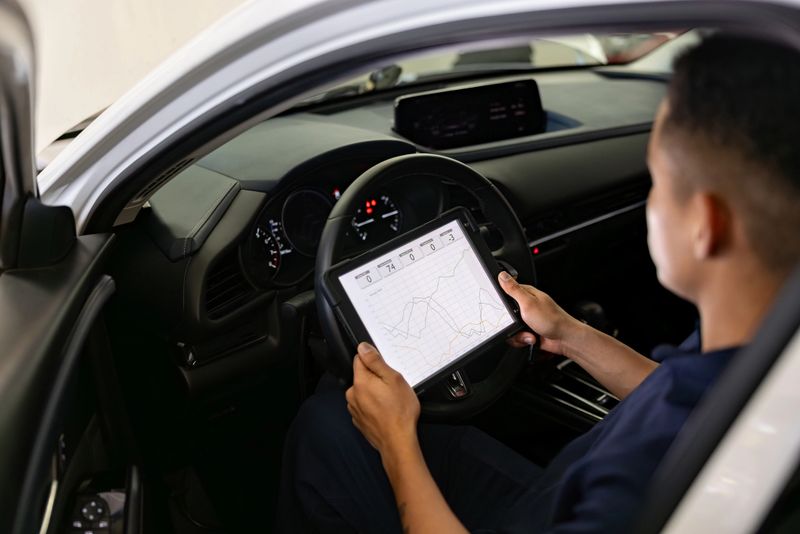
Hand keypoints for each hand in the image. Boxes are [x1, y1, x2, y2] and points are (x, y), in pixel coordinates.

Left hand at [345, 342, 420, 459]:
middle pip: (362, 377)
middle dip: (375, 379)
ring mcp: (354, 409)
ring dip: (374, 393)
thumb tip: (363, 348)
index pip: (359, 359)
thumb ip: (376, 362)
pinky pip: (365, 406)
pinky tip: (385, 411)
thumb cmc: (399, 412)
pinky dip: (373, 406)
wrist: (398, 441)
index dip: (373, 361)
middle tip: (391, 388)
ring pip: (363, 392)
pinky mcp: (359, 420)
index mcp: (360, 382)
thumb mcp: (394, 379)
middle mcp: (352, 395)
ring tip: (390, 402)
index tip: (384, 369)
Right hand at [498, 271, 580, 354]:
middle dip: (509, 323)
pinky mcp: (528, 331)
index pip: (505, 292)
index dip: (501, 301)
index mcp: (526, 294)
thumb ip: (514, 289)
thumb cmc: (552, 319)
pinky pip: (516, 337)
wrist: (564, 339)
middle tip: (520, 323)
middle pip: (505, 314)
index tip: (504, 310)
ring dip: (518, 334)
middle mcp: (526, 306)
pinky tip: (531, 338)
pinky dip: (522, 340)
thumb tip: (502, 275)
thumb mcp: (529, 302)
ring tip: (529, 333)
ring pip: (509, 327)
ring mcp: (527, 319)